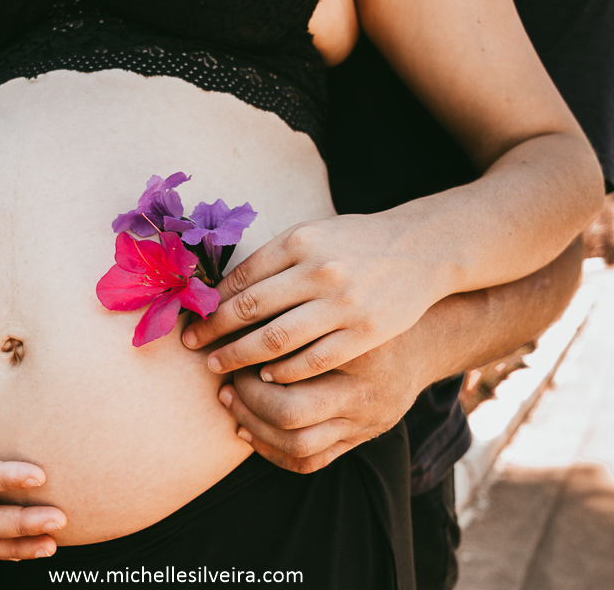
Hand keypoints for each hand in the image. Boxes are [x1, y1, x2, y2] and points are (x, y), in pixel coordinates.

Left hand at [182, 215, 452, 382]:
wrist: (421, 249)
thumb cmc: (354, 243)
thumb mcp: (311, 235)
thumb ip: (271, 259)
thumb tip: (219, 290)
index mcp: (300, 241)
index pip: (241, 278)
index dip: (211, 304)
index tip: (192, 321)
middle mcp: (319, 270)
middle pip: (250, 310)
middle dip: (215, 333)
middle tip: (193, 349)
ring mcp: (343, 303)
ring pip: (275, 341)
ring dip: (240, 357)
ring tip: (220, 368)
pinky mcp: (365, 332)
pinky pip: (312, 361)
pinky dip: (283, 373)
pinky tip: (265, 378)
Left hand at [217, 328, 428, 473]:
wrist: (424, 343)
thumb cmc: (367, 313)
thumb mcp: (337, 301)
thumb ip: (295, 312)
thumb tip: (234, 314)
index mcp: (359, 354)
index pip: (291, 368)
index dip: (251, 364)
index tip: (232, 350)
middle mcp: (364, 395)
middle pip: (290, 413)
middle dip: (248, 399)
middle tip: (226, 378)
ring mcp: (364, 424)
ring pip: (298, 445)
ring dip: (254, 427)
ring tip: (230, 401)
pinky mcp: (360, 440)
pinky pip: (309, 461)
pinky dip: (272, 451)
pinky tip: (248, 428)